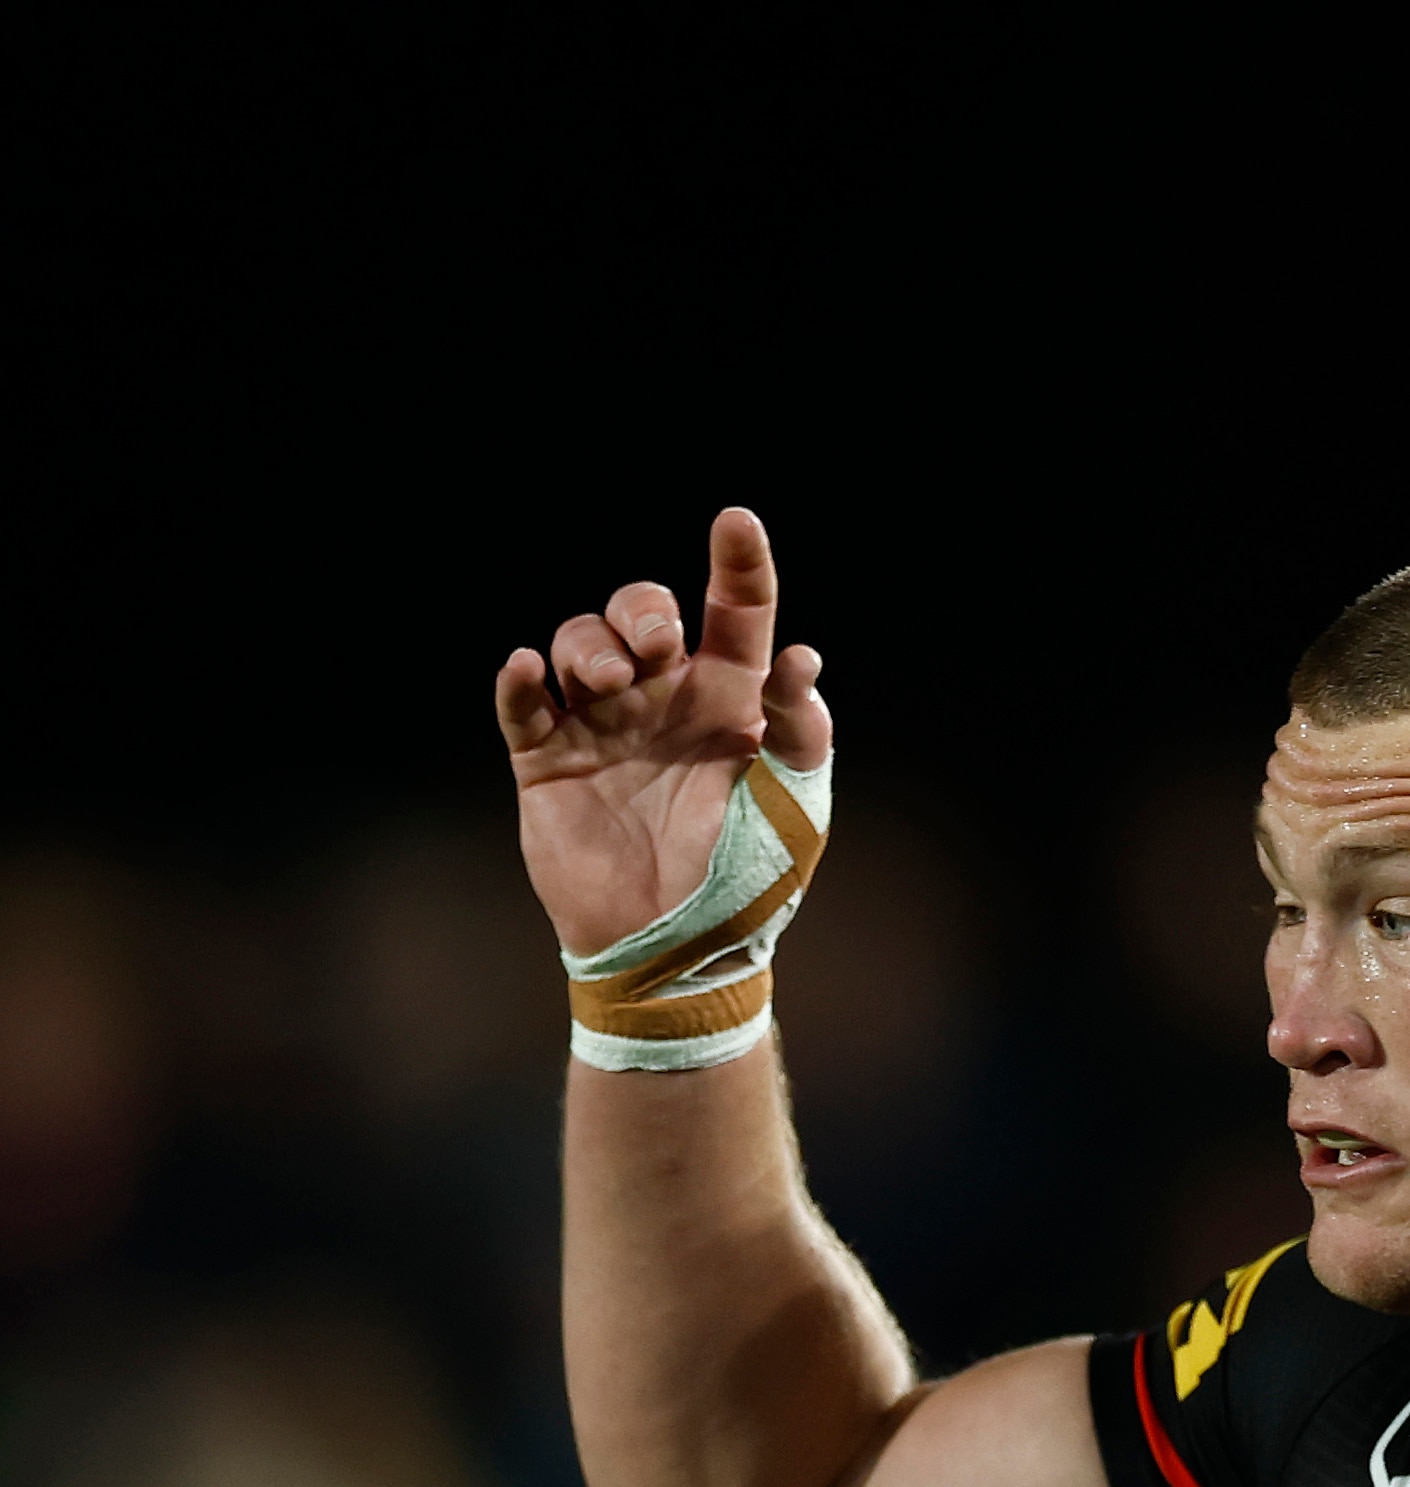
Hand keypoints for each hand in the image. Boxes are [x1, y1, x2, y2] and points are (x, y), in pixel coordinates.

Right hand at [493, 506, 830, 956]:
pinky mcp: (549, 763)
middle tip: (654, 649)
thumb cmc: (748, 882)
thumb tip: (798, 658)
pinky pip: (521, 704)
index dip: (738, 565)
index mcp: (732, 704)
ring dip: (588, 645)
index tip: (737, 521)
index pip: (737, 614)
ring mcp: (603, 728)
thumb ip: (802, 734)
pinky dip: (519, 680)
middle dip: (641, 610)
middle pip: (641, 613)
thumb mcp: (795, 809)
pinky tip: (527, 672)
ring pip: (578, 643)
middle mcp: (664, 703)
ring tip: (605, 684)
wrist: (679, 952)